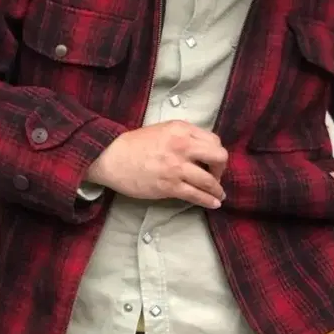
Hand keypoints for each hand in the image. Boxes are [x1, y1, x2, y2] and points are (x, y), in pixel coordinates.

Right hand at [86, 121, 227, 208]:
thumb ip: (184, 136)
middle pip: (218, 157)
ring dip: (217, 189)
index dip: (216, 153)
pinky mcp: (169, 186)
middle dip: (221, 169)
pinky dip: (208, 201)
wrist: (112, 157)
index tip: (212, 162)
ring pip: (209, 180)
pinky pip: (196, 195)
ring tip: (218, 194)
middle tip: (216, 176)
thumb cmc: (136, 144)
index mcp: (181, 129)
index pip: (214, 140)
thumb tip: (203, 150)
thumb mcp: (164, 129)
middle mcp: (182, 146)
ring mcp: (176, 167)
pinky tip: (213, 203)